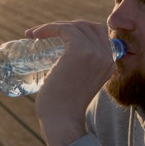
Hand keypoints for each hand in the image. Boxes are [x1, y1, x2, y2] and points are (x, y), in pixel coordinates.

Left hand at [25, 20, 114, 145]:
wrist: (62, 120)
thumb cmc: (65, 106)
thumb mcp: (81, 84)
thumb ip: (82, 72)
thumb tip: (65, 62)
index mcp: (109, 63)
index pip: (99, 34)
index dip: (78, 31)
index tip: (57, 37)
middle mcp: (106, 56)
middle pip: (88, 26)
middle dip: (67, 26)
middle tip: (45, 35)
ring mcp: (95, 52)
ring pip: (75, 26)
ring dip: (54, 26)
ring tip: (36, 35)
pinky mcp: (80, 50)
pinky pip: (64, 29)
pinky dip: (48, 28)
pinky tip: (35, 35)